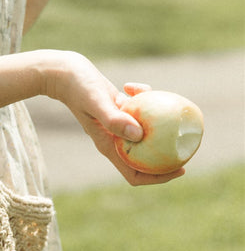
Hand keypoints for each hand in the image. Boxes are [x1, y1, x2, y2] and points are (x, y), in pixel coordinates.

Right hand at [42, 51, 184, 185]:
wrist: (62, 74)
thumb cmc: (77, 88)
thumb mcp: (97, 102)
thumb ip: (115, 119)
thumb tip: (139, 136)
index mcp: (109, 147)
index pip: (135, 173)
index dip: (158, 177)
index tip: (180, 168)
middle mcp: (114, 140)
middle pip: (144, 159)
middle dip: (166, 155)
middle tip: (188, 144)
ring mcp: (117, 126)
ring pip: (145, 134)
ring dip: (157, 123)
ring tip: (169, 109)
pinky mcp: (119, 110)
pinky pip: (139, 111)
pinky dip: (143, 98)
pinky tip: (134, 86)